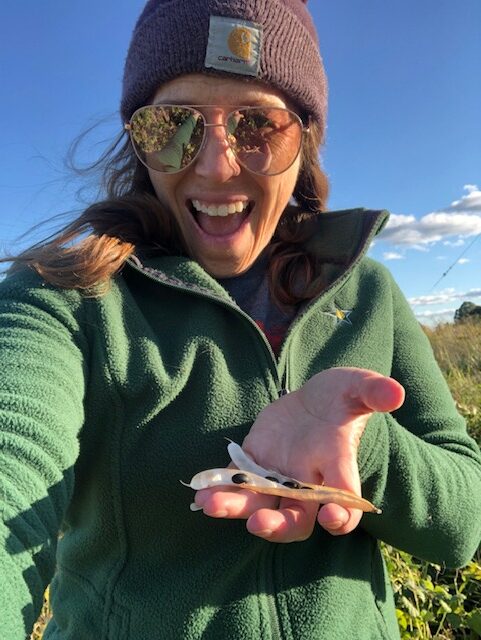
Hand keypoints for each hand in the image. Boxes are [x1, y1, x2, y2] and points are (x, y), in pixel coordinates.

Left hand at [195, 367, 404, 541]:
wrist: (313, 402)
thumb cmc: (339, 397)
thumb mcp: (355, 388)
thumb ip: (372, 391)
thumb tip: (396, 392)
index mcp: (338, 468)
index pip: (345, 502)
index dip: (341, 516)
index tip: (332, 518)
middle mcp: (308, 484)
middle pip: (297, 519)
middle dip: (279, 525)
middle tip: (260, 523)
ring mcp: (278, 478)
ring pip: (260, 507)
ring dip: (237, 510)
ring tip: (211, 506)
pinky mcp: (254, 467)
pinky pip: (236, 486)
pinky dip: (219, 491)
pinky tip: (200, 494)